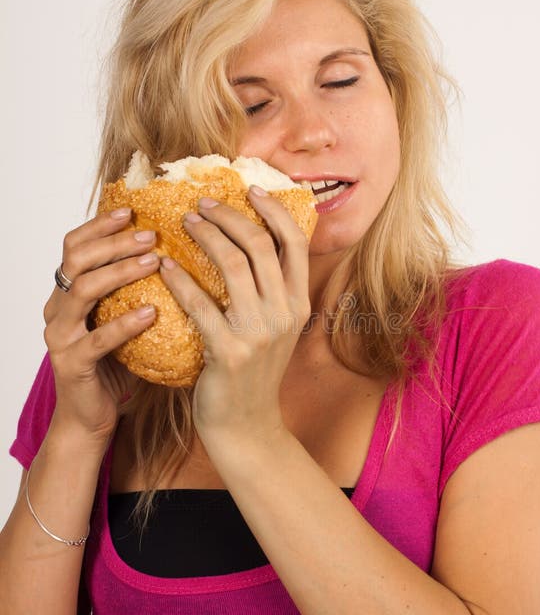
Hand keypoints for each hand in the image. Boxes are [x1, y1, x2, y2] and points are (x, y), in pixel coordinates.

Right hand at [43, 208, 160, 441]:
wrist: (91, 418)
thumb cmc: (114, 366)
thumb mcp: (124, 319)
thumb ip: (138, 291)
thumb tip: (182, 255)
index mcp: (67, 293)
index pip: (75, 245)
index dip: (100, 225)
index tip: (133, 211)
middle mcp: (57, 308)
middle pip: (77, 259)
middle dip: (114, 242)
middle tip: (151, 235)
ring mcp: (60, 336)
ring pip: (83, 289)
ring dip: (120, 271)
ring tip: (154, 262)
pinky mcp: (72, 363)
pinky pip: (98, 339)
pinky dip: (125, 323)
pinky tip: (152, 313)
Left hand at [159, 187, 311, 437]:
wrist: (246, 425)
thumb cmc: (253, 372)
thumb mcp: (275, 328)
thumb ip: (270, 290)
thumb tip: (250, 243)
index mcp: (299, 302)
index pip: (296, 242)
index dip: (274, 210)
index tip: (251, 189)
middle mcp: (286, 314)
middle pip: (261, 245)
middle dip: (230, 215)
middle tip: (202, 203)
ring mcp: (260, 333)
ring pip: (234, 266)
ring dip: (206, 237)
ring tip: (184, 223)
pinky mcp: (230, 352)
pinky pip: (201, 304)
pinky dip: (180, 279)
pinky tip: (164, 265)